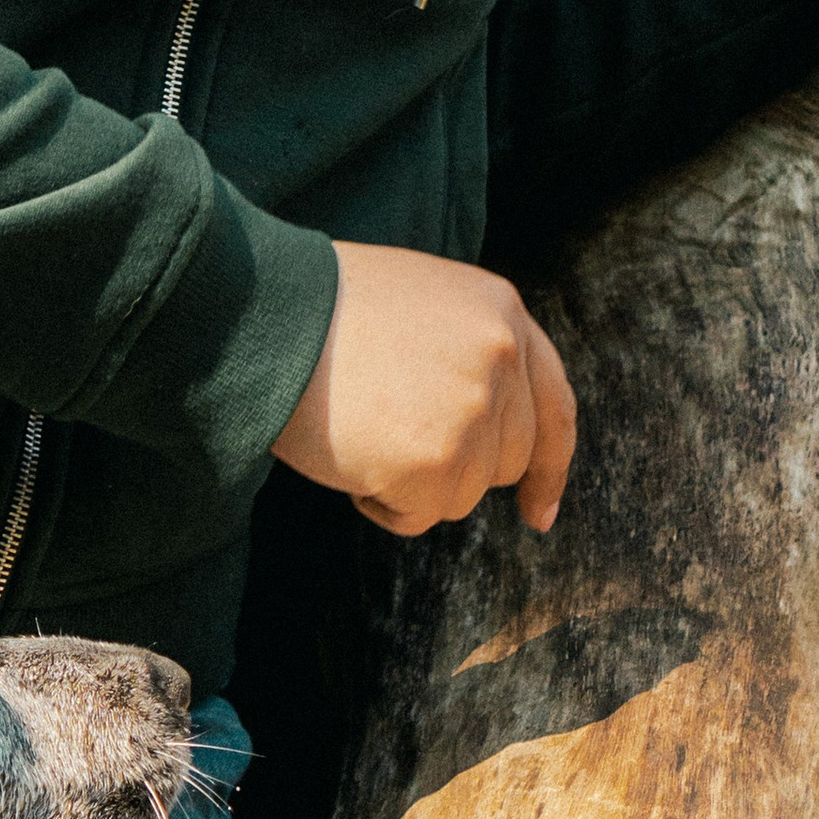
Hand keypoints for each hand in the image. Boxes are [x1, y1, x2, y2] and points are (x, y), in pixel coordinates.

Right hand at [272, 243, 576, 536]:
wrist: (265, 313)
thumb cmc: (322, 310)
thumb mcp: (423, 303)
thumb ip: (471, 353)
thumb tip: (492, 432)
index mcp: (502, 312)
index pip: (554, 406)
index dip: (550, 468)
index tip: (539, 513)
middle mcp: (501, 359)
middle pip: (508, 462)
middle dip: (457, 470)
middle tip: (393, 441)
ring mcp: (473, 410)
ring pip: (462, 495)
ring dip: (410, 482)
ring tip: (361, 427)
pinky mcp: (436, 460)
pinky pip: (418, 515)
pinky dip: (381, 502)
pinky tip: (349, 453)